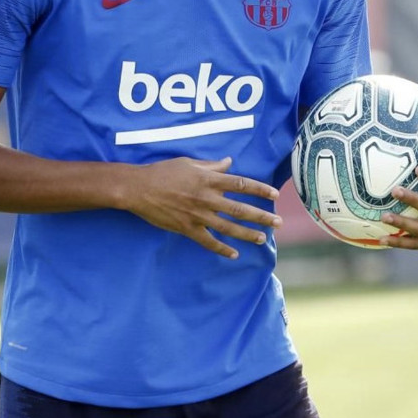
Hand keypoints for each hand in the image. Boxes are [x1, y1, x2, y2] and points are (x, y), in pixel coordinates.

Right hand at [127, 156, 280, 258]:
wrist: (139, 188)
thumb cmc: (163, 171)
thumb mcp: (189, 163)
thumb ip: (211, 165)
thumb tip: (229, 162)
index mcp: (209, 179)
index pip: (241, 184)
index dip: (260, 189)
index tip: (274, 195)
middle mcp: (207, 198)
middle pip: (240, 208)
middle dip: (262, 216)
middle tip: (279, 222)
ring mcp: (198, 215)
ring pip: (228, 227)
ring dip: (247, 234)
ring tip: (262, 239)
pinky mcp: (187, 228)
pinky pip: (208, 241)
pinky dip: (221, 249)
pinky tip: (234, 254)